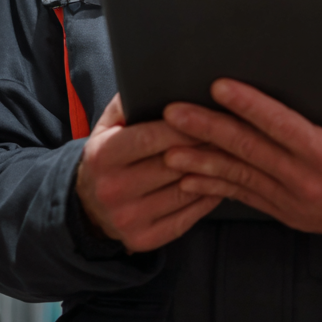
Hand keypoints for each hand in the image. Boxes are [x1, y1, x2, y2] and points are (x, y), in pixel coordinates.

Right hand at [75, 94, 221, 252]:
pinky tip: (223, 181)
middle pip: (172, 163)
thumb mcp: (106, 126)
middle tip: (233, 130)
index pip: (150, 137)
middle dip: (205, 145)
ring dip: (214, 171)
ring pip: (185, 191)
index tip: (210, 112)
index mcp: (102, 156)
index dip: (184, 125)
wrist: (88, 208)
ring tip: (234, 152)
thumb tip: (153, 81)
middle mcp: (112, 189)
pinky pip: (188, 216)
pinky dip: (209, 197)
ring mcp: (128, 218)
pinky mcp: (144, 240)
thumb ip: (127, 103)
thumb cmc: (108, 157)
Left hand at [162, 67, 321, 252]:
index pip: (280, 125)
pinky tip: (188, 176)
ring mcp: (290, 200)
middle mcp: (303, 180)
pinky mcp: (282, 211)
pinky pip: (242, 195)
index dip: (248, 105)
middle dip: (207, 129)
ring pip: (237, 175)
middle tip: (174, 112)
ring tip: (168, 147)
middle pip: (247, 149)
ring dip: (200, 160)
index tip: (220, 86)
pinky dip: (213, 185)